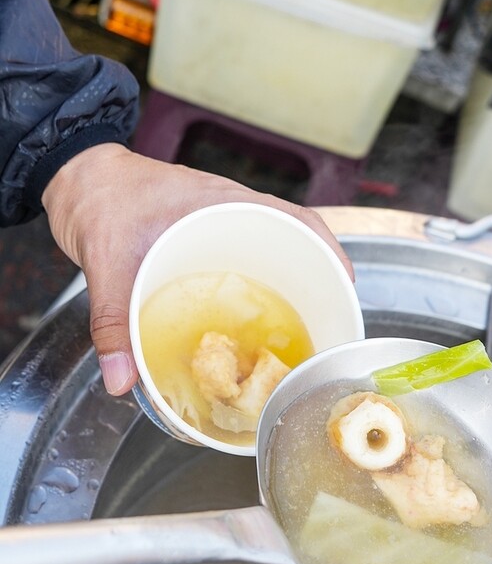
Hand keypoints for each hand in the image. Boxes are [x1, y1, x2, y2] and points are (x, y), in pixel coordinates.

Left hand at [42, 144, 352, 394]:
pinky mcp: (202, 241)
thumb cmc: (98, 200)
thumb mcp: (105, 263)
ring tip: (296, 334)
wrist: (75, 181)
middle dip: (313, 282)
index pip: (297, 220)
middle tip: (321, 326)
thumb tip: (121, 382)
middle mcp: (230, 214)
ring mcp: (218, 226)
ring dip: (286, 290)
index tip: (344, 285)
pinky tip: (248, 327)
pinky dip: (253, 293)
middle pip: (293, 244)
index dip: (328, 252)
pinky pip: (241, 267)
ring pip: (269, 258)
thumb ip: (111, 323)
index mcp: (223, 204)